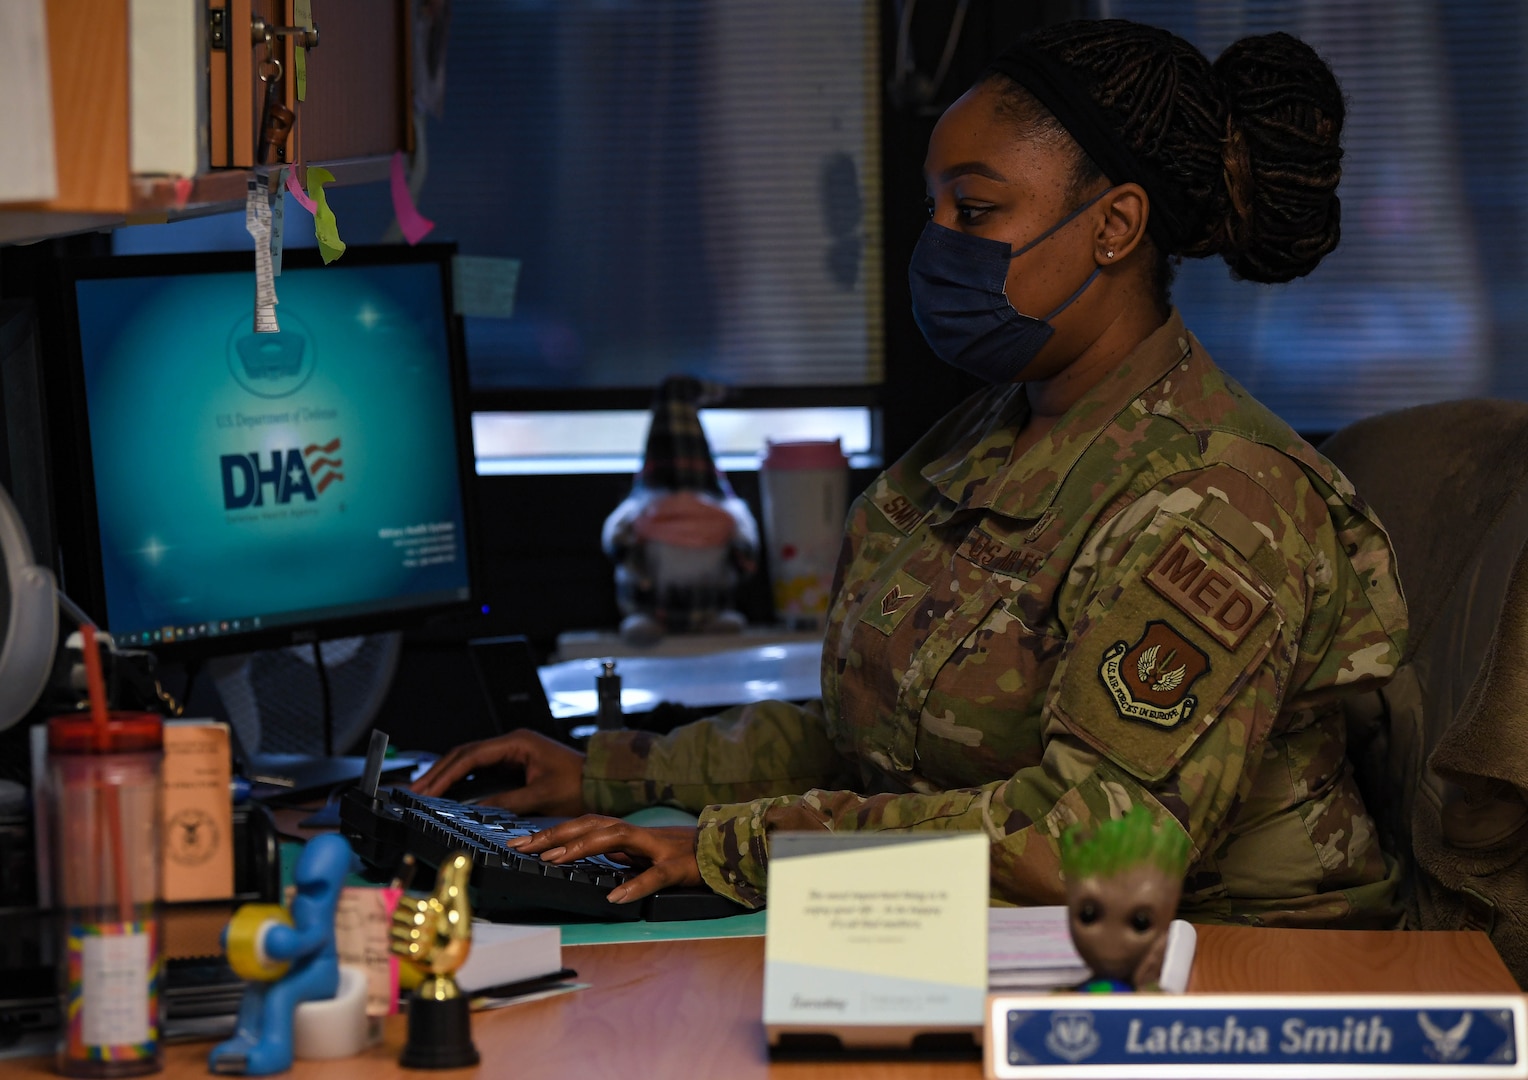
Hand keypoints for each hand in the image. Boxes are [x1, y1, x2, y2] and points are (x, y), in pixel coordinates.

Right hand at [412, 729, 586, 816]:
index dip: (447, 773)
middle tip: (417, 790)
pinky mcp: (515, 763)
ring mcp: (513, 752)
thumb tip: (476, 810)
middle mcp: (513, 743)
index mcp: (518, 743)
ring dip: (449, 775)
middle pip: (466, 754)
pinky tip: (449, 791)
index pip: (472, 755)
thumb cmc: (580, 785)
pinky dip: (463, 779)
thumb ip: (508, 802)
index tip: (428, 788)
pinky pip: (482, 768)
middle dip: (440, 772)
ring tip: (426, 791)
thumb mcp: (542, 797)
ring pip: (471, 760)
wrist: (602, 783)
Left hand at [508, 817, 701, 904]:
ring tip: (556, 859)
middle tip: (524, 846)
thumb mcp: (644, 853)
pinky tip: (616, 897)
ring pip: (615, 838)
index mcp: (628, 832)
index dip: (552, 832)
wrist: (726, 848)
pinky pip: (654, 875)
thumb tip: (591, 855)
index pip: (583, 825)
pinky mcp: (676, 866)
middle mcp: (638, 833)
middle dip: (555, 834)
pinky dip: (635, 884)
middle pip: (590, 825)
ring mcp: (656, 846)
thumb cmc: (683, 853)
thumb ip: (619, 853)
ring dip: (583, 846)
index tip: (520, 842)